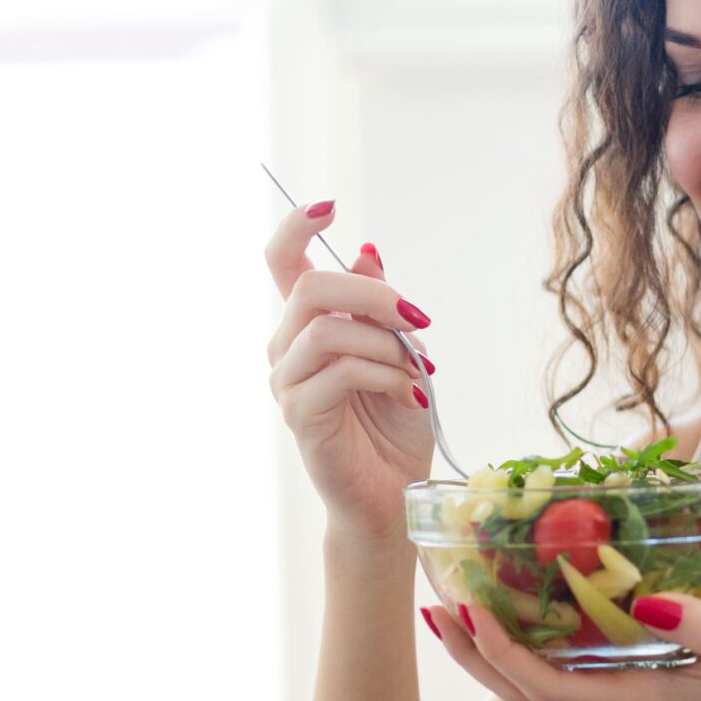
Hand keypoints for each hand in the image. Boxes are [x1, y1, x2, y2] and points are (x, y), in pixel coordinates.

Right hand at [262, 200, 435, 546]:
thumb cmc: (394, 424)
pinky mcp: (299, 416)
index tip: (328, 206)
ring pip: (326, 329)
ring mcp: (287, 383)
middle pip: (309, 286)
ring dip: (385, 344)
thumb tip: (369, 251)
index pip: (282, 262)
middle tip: (418, 319)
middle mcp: (286, 348)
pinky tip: (409, 394)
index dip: (296, 225)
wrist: (395, 494)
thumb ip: (380, 306)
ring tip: (418, 372)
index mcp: (307, 325)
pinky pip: (339, 372)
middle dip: (373, 294)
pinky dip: (384, 375)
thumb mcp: (400, 351)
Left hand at [421, 591, 700, 700]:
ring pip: (534, 680)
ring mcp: (619, 689)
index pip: (541, 687)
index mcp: (633, 700)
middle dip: (471, 654)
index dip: (496, 654)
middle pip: (519, 690)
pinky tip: (515, 602)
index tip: (467, 610)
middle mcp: (614, 699)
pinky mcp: (630, 671)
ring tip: (454, 604)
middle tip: (435, 605)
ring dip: (489, 648)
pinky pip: (561, 662)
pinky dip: (526, 637)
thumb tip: (647, 607)